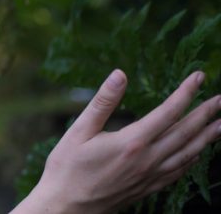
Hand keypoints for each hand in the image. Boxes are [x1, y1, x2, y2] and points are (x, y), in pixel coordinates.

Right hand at [15, 70, 220, 213]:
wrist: (68, 207)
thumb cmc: (68, 167)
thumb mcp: (79, 130)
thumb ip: (102, 102)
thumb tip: (119, 74)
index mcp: (132, 142)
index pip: (167, 112)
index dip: (186, 93)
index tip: (199, 77)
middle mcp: (147, 159)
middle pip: (185, 133)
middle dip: (206, 113)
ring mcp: (150, 175)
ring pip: (188, 153)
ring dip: (207, 137)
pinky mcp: (148, 187)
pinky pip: (179, 170)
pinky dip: (193, 158)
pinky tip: (199, 152)